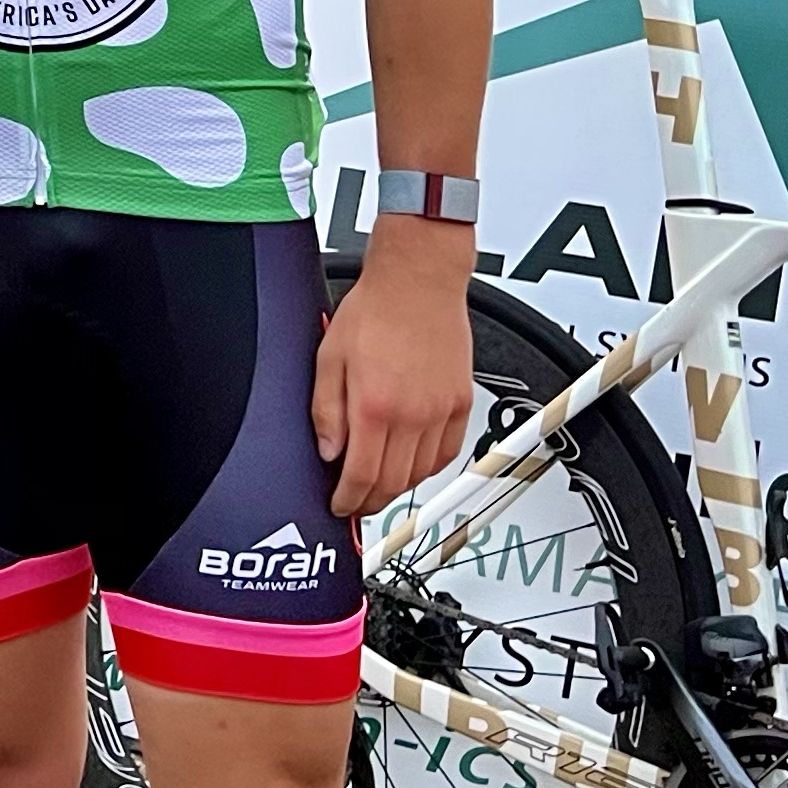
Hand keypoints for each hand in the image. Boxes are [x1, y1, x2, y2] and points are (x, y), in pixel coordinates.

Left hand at [315, 221, 479, 516]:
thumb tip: (328, 452)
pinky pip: (448, 453)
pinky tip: (413, 463)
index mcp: (374, 405)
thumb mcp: (329, 358)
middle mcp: (411, 414)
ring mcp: (441, 411)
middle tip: (357, 501)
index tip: (340, 506)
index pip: (361, 477)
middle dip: (371, 501)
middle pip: (393, 484)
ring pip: (422, 474)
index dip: (348, 501)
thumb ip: (326, 411)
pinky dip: (429, 468)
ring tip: (380, 483)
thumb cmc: (375, 310)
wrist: (418, 280)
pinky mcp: (461, 403)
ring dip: (399, 487)